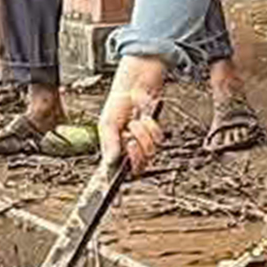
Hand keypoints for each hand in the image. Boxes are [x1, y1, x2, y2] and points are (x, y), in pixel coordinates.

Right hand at [99, 55, 168, 174]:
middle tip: (129, 140)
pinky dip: (152, 128)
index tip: (115, 179)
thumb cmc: (118, 104)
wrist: (136, 87)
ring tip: (135, 122)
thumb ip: (109, 143)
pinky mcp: (157, 135)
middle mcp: (129, 150)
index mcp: (114, 149)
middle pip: (137, 168)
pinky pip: (159, 140)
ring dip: (142, 135)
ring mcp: (144, 143)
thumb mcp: (107, 122)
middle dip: (135, 154)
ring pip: (149, 154)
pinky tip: (145, 118)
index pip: (116, 171)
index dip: (117, 178)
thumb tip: (110, 162)